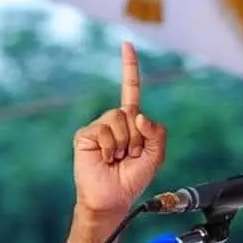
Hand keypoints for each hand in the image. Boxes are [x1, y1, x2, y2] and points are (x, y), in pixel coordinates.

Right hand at [72, 42, 166, 217]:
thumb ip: (157, 135)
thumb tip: (139, 115)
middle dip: (137, 139)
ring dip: (123, 144)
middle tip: (130, 156)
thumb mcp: (156, 157)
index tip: (127, 44)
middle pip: (131, 114)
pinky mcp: (85, 135)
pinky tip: (106, 159)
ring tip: (118, 159)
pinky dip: (109, 149)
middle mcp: (115, 121)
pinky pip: (103, 132)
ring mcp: (99, 127)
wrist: (113, 198)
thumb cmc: (133, 178)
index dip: (129, 68)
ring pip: (118, 121)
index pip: (130, 91)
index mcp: (132, 123)